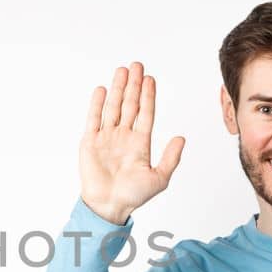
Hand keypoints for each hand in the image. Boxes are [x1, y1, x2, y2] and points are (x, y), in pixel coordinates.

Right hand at [78, 61, 185, 224]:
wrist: (108, 206)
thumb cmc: (133, 196)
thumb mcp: (159, 178)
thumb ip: (171, 158)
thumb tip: (182, 138)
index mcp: (140, 143)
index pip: (145, 113)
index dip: (148, 96)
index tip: (150, 79)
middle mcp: (123, 137)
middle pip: (130, 105)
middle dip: (134, 85)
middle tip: (137, 65)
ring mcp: (106, 138)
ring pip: (113, 107)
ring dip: (118, 89)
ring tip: (122, 71)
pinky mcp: (90, 142)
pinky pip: (94, 119)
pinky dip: (98, 104)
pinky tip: (102, 89)